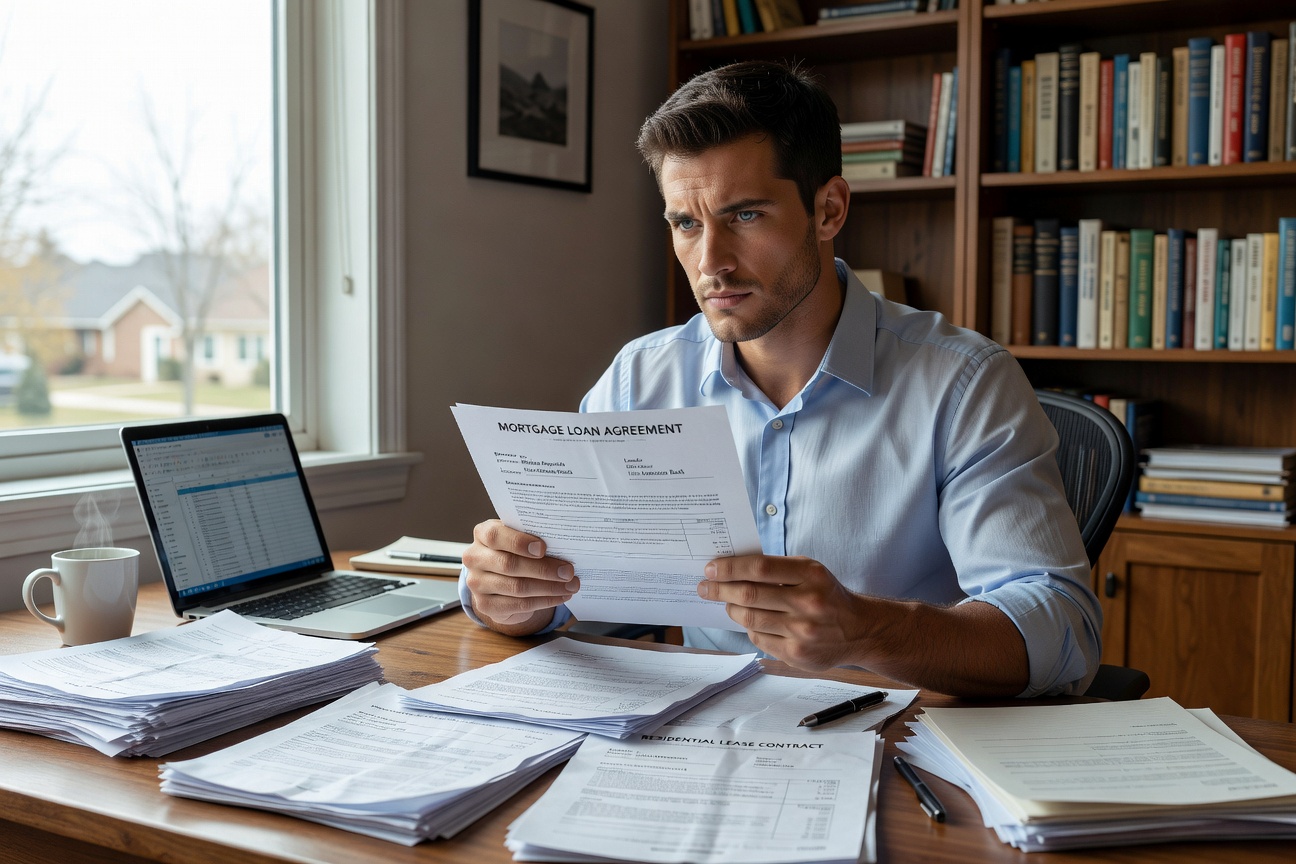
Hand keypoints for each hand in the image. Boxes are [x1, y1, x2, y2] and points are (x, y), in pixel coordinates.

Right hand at [462, 519, 578, 635]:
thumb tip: (563, 546)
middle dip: (544, 569)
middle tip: (569, 571)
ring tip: (571, 585)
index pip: (495, 536)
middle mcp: (474, 558)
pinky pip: (519, 605)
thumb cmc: (515, 551)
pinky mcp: (485, 605)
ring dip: (549, 587)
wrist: (501, 579)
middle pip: (509, 564)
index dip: (519, 542)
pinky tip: (561, 596)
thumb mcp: (520, 539)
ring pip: (517, 587)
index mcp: (482, 534)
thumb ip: (533, 538)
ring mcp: (476, 583)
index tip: (543, 548)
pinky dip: (544, 601)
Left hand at [697, 555, 866, 670]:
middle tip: (704, 587)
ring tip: (726, 603)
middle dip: (720, 590)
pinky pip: (759, 639)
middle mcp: (808, 603)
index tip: (710, 569)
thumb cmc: (827, 594)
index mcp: (811, 575)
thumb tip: (731, 569)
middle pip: (749, 595)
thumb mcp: (811, 571)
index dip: (729, 568)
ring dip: (731, 609)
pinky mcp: (797, 654)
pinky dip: (749, 628)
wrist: (860, 630)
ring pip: (749, 619)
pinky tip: (749, 621)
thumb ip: (777, 568)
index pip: (759, 568)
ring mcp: (802, 631)